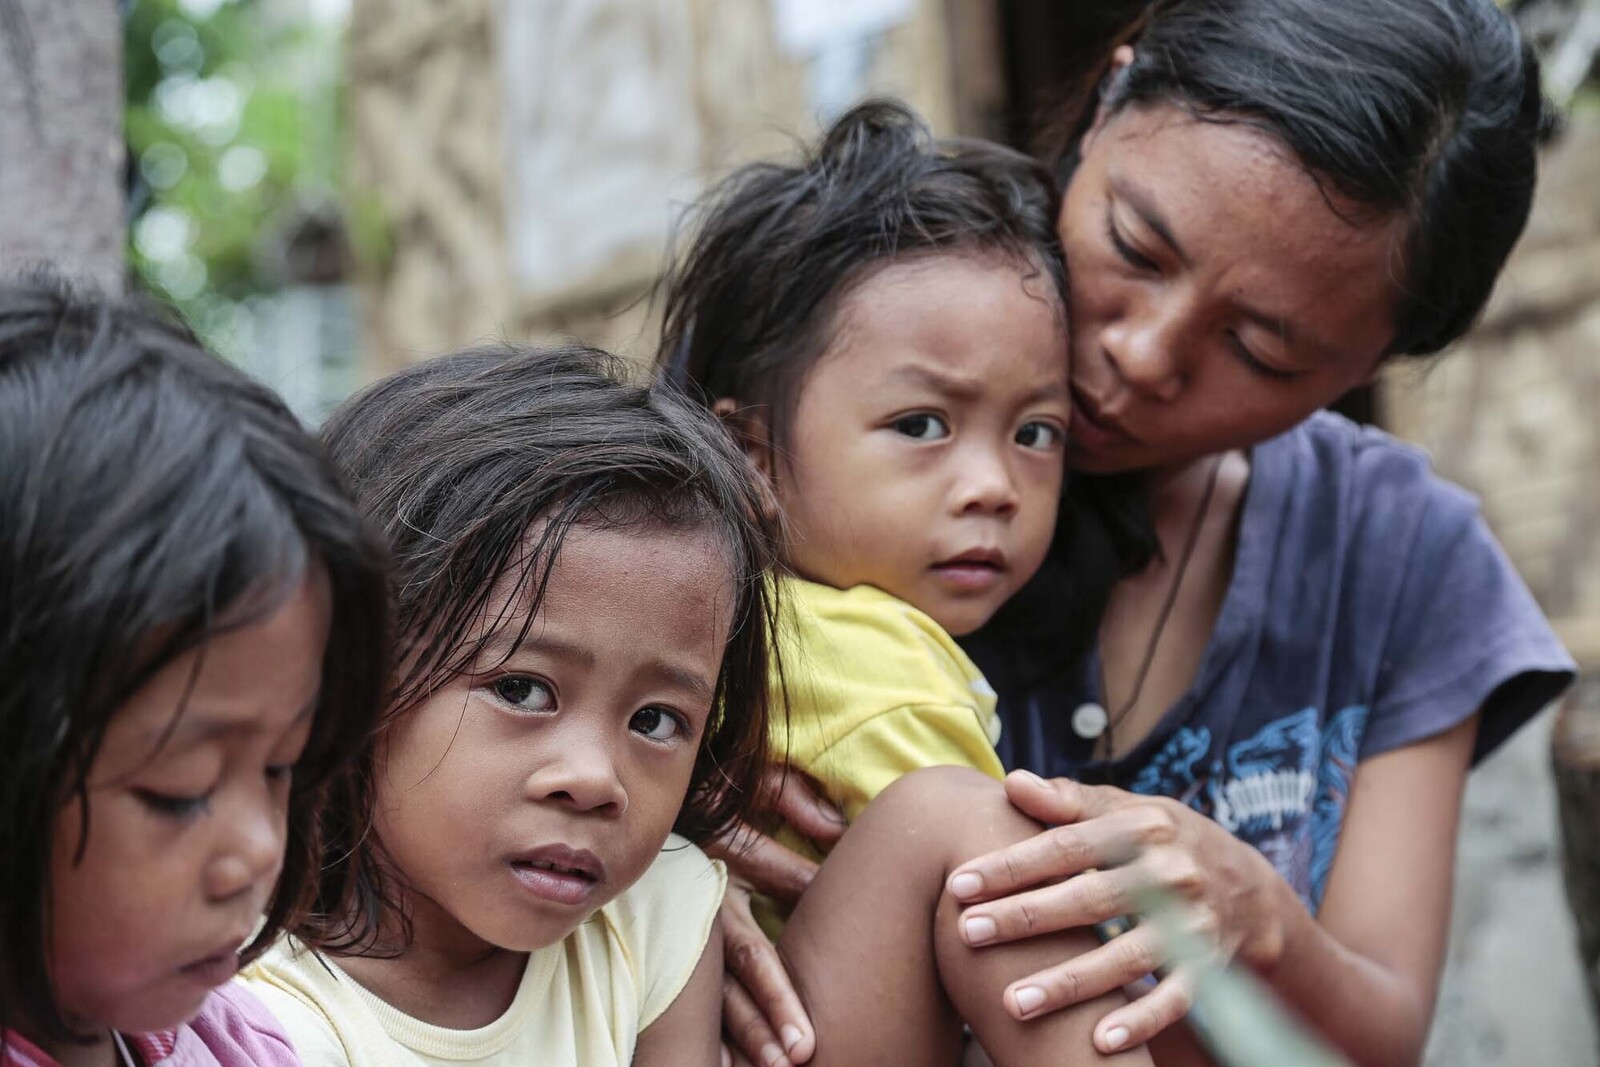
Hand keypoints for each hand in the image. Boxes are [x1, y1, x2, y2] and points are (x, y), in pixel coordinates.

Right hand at [704, 766, 842, 1065]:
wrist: (659, 800)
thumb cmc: (718, 793)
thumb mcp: (753, 784)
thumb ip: (793, 800)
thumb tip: (841, 830)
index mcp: (721, 868)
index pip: (758, 930)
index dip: (787, 975)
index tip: (835, 988)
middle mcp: (703, 907)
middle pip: (740, 969)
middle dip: (770, 1012)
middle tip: (802, 1053)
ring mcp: (686, 932)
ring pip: (717, 994)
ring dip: (747, 1034)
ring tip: (780, 1065)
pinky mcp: (676, 949)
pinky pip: (695, 1000)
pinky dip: (714, 1036)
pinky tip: (730, 1064)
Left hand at [946, 770, 1288, 1054]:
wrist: (1248, 888)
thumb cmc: (1160, 842)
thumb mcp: (1125, 809)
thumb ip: (1068, 801)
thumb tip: (1012, 782)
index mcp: (1142, 828)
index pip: (1066, 847)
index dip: (1011, 865)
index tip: (958, 883)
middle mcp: (1169, 875)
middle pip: (1088, 900)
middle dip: (1025, 919)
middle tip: (968, 933)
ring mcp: (1190, 925)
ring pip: (1124, 958)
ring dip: (1068, 983)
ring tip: (1013, 1003)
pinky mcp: (1207, 968)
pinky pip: (1172, 1001)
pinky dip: (1138, 1022)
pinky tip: (1096, 1041)